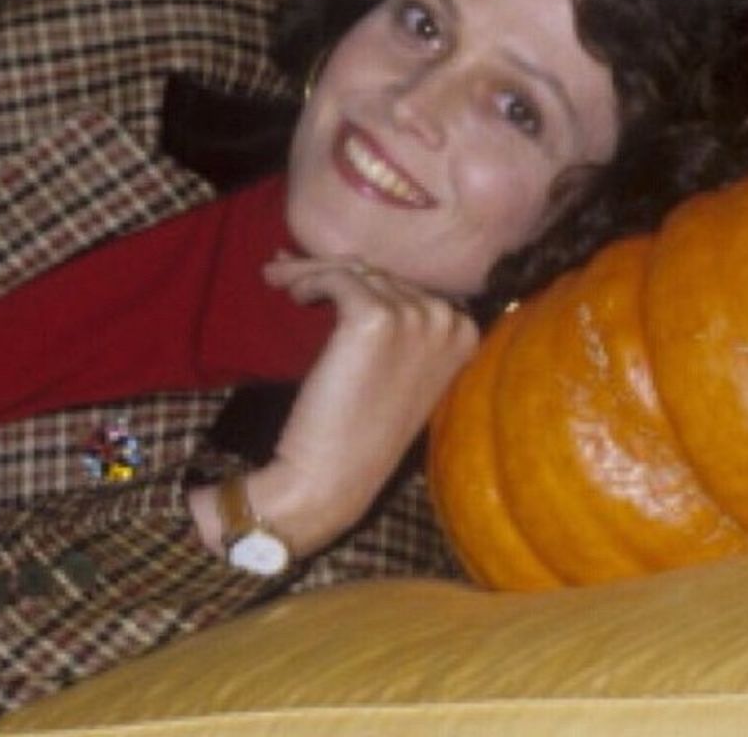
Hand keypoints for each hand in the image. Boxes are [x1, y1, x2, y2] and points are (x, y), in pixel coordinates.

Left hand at [191, 255, 478, 561]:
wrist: (331, 480)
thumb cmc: (362, 432)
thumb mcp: (400, 372)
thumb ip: (399, 323)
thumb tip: (361, 267)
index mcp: (464, 334)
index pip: (409, 286)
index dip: (364, 282)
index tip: (328, 282)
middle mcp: (446, 319)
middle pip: (382, 274)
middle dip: (334, 273)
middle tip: (291, 274)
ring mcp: (414, 316)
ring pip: (355, 271)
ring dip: (314, 274)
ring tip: (283, 281)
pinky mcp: (373, 316)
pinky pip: (335, 277)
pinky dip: (307, 280)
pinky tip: (293, 295)